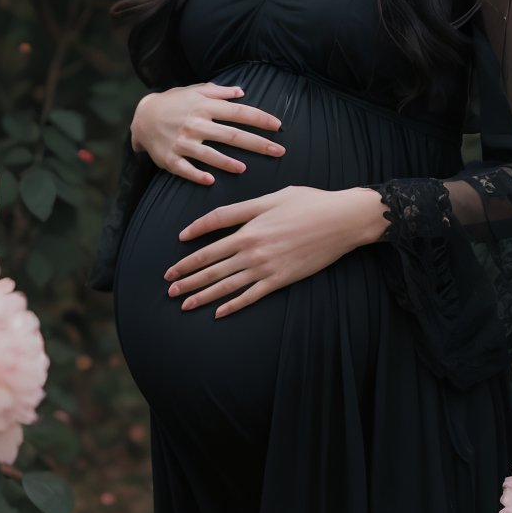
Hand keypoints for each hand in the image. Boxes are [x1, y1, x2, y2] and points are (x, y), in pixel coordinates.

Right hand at [132, 83, 284, 182]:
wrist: (142, 116)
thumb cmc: (174, 102)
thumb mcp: (195, 90)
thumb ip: (219, 91)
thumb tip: (242, 92)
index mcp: (205, 106)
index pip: (238, 113)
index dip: (260, 119)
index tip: (278, 126)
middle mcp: (195, 123)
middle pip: (231, 135)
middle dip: (257, 144)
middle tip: (279, 151)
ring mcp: (182, 142)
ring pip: (208, 154)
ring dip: (227, 162)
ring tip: (244, 169)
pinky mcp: (170, 158)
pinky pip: (185, 169)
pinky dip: (197, 175)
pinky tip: (211, 181)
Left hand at [163, 185, 362, 317]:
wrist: (341, 220)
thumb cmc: (307, 203)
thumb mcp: (270, 199)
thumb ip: (238, 211)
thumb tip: (208, 221)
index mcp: (248, 230)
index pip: (208, 248)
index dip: (187, 258)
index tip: (172, 267)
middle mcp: (253, 252)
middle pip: (212, 269)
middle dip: (188, 281)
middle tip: (170, 291)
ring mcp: (267, 268)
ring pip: (227, 286)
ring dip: (204, 296)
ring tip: (185, 304)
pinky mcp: (282, 280)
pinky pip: (252, 296)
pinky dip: (234, 306)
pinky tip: (219, 314)